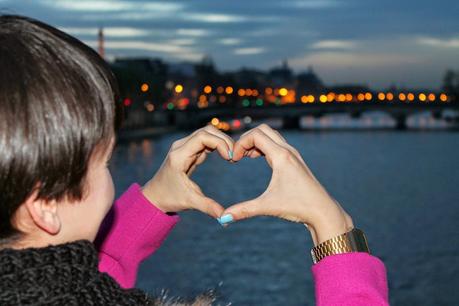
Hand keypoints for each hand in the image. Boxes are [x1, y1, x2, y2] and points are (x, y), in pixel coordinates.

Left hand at [142, 125, 233, 217]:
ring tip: (232, 157)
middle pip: (207, 131)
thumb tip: (224, 217)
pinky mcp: (188, 150)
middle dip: (224, 140)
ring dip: (221, 142)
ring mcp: (184, 147)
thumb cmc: (169, 198)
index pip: (203, 137)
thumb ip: (207, 206)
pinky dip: (217, 145)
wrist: (154, 196)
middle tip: (235, 156)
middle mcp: (180, 147)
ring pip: (207, 133)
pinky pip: (205, 141)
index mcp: (179, 155)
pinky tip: (226, 157)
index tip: (230, 158)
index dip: (220, 143)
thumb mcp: (189, 201)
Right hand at [220, 124, 353, 244]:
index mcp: (281, 156)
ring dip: (255, 141)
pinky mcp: (295, 160)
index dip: (239, 144)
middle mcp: (288, 150)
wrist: (323, 211)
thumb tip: (223, 219)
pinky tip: (255, 158)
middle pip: (262, 129)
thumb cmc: (299, 207)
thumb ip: (243, 210)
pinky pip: (276, 143)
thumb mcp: (267, 206)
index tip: (233, 160)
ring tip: (243, 157)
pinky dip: (263, 146)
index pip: (255, 135)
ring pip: (270, 135)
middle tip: (236, 156)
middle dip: (246, 139)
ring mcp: (293, 154)